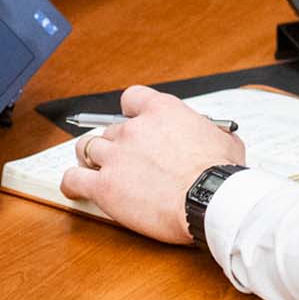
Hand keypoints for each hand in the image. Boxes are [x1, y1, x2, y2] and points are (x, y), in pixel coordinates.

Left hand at [57, 85, 245, 245]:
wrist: (210, 201)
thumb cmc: (220, 174)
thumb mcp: (226, 141)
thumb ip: (212, 133)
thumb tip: (218, 136)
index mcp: (162, 111)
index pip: (131, 98)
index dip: (131, 113)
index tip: (135, 124)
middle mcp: (134, 129)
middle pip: (109, 129)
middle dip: (117, 144)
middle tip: (128, 161)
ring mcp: (115, 156)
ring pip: (86, 148)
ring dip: (92, 159)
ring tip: (99, 170)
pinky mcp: (104, 186)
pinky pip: (74, 179)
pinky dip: (73, 183)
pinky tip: (77, 188)